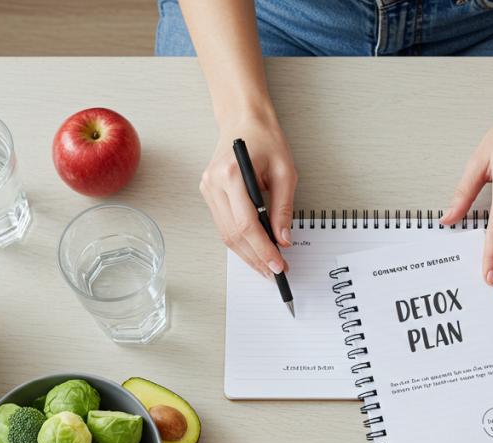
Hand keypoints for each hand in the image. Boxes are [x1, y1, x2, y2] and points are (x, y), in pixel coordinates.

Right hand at [199, 111, 296, 277]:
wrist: (244, 120)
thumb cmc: (265, 139)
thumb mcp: (285, 172)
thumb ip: (283, 208)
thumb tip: (283, 239)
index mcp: (232, 175)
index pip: (246, 224)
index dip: (263, 249)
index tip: (278, 264)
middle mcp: (213, 183)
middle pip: (233, 234)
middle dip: (255, 257)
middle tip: (275, 272)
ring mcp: (207, 188)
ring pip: (225, 234)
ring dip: (246, 253)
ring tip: (266, 266)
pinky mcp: (208, 192)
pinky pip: (223, 224)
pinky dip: (239, 240)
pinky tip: (254, 250)